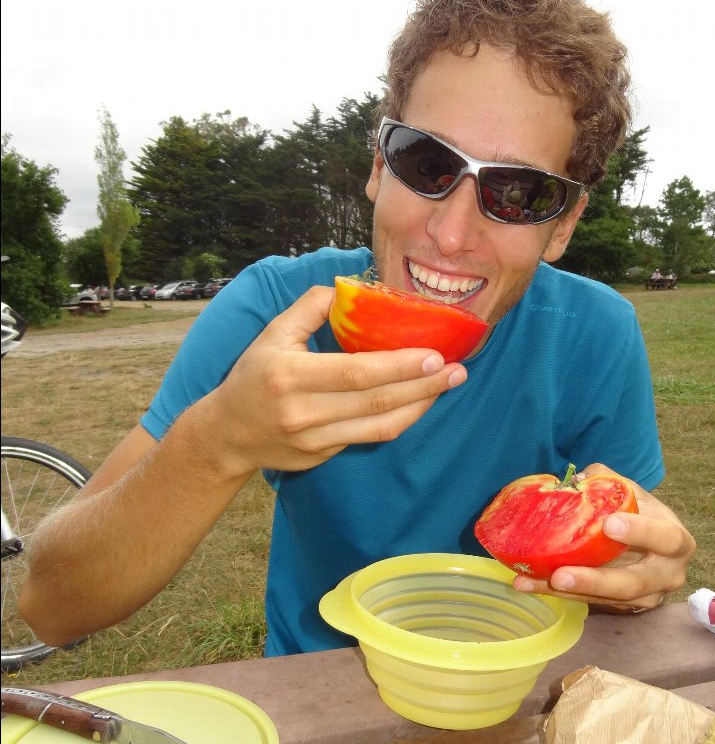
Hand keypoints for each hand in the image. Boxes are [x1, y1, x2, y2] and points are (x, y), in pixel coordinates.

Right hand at [199, 285, 467, 475]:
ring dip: (420, 406)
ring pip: (381, 426)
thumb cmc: (254, 375)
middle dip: (424, 386)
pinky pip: (370, 436)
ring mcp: (315, 440)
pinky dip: (399, 418)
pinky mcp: (323, 456)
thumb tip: (351, 286)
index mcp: (291, 375)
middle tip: (458, 370)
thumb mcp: (273, 333)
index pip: (356, 372)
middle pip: (377, 402)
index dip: (400, 366)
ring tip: (447, 384)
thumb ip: (311, 306)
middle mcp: (304, 412)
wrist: (227, 434)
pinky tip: (418, 400)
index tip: (434, 355)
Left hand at [512, 463, 695, 612]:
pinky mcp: (622, 607)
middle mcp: (666, 575)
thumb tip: (579, 480)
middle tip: (560, 575)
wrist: (652, 544)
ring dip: (567, 592)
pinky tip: (528, 584)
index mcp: (677, 542)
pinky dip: (557, 593)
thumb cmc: (642, 513)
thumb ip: (609, 480)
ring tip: (532, 581)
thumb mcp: (634, 493)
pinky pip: (589, 602)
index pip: (665, 538)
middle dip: (594, 581)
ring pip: (606, 599)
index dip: (640, 532)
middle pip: (631, 583)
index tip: (609, 524)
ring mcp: (645, 596)